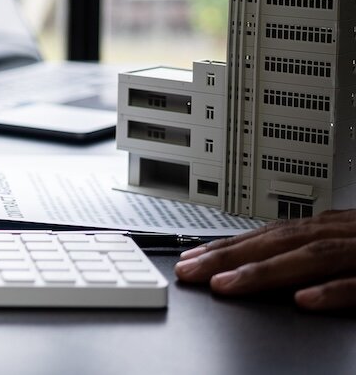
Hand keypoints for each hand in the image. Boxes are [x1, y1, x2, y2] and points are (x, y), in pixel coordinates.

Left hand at [174, 209, 355, 309]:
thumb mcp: (346, 244)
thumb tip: (264, 261)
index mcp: (328, 229)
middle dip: (229, 257)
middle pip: (278, 242)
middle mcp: (341, 234)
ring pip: (310, 258)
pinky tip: (303, 300)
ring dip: (264, 271)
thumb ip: (308, 252)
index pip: (268, 236)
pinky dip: (331, 290)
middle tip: (189, 271)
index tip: (191, 259)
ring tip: (225, 284)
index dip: (228, 246)